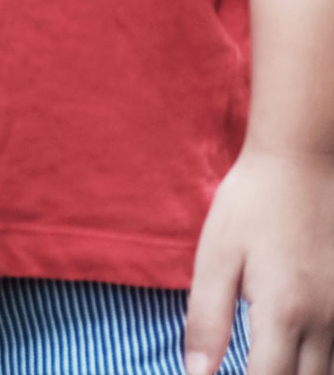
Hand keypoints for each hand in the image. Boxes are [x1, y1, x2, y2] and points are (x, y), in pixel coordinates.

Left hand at [185, 146, 333, 374]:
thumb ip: (207, 320)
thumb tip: (196, 373)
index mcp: (284, 314)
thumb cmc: (251, 206)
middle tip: (246, 369)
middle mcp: (325, 321)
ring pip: (328, 372)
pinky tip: (294, 354)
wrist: (303, 163)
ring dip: (299, 374)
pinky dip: (320, 362)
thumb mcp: (215, 258)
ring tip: (266, 362)